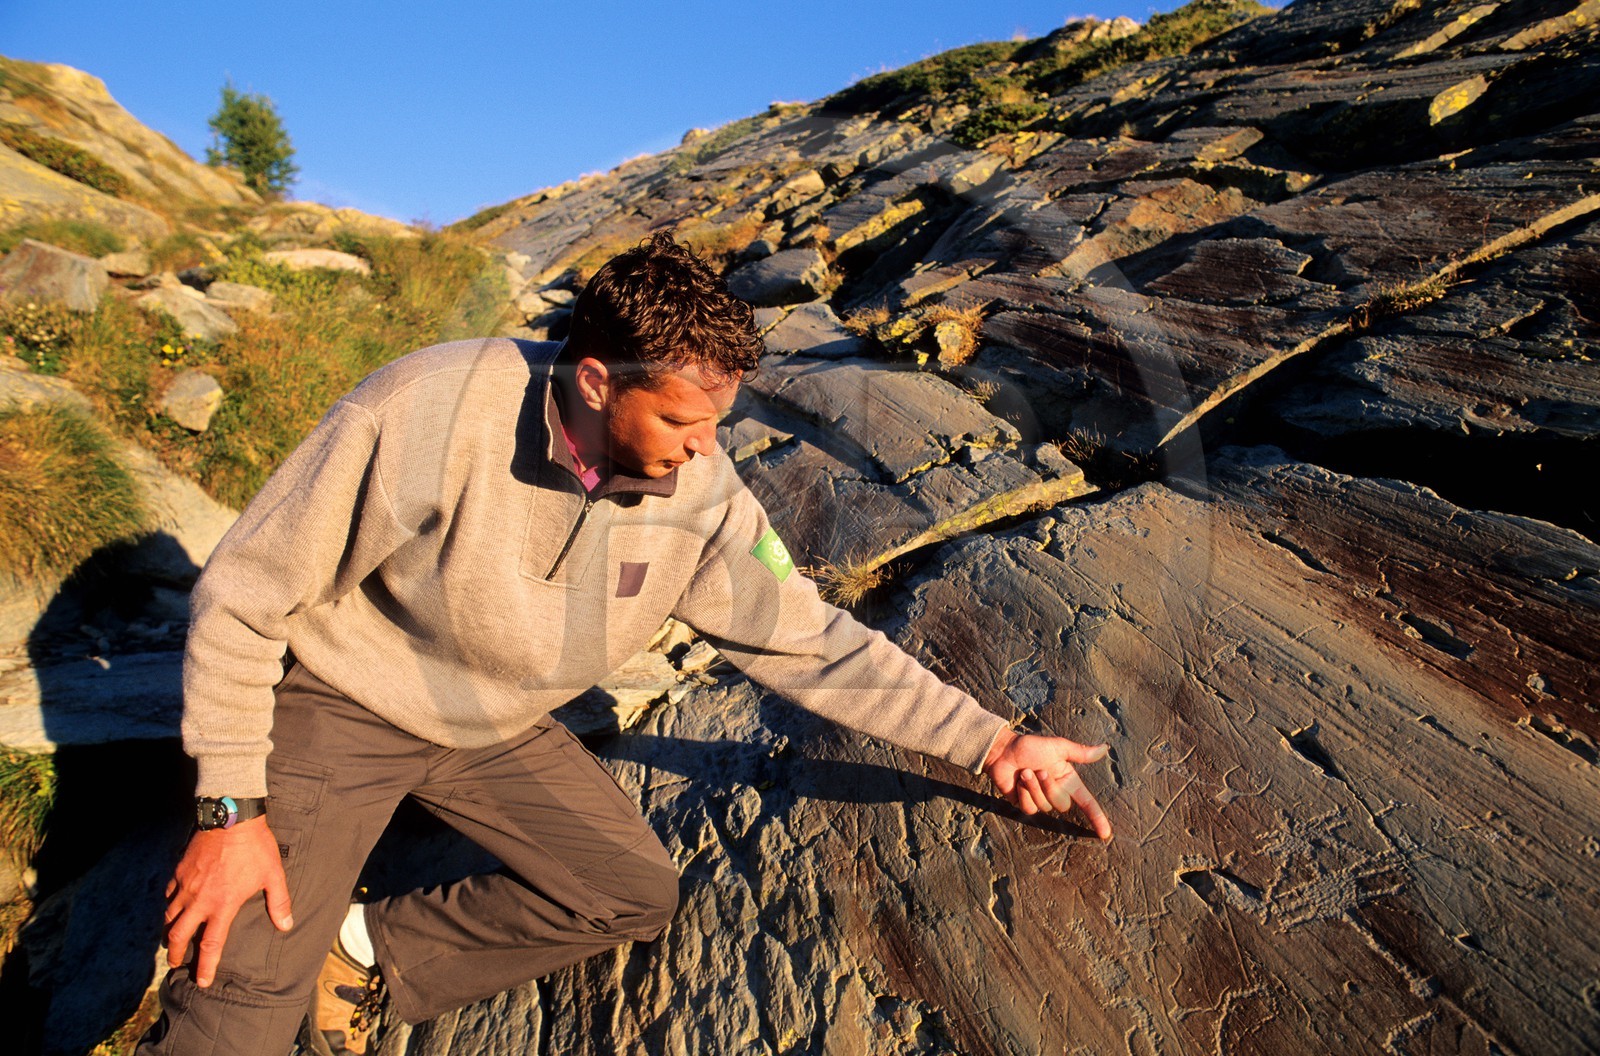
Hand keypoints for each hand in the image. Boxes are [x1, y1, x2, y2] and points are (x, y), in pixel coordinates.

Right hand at [163, 815, 293, 986]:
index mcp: (223, 905)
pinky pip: (168, 894)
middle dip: (176, 954)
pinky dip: (168, 905)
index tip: (202, 982)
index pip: (211, 945)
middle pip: (179, 936)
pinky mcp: (180, 872)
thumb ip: (279, 902)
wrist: (231, 820)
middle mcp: (199, 900)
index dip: (206, 966)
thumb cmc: (255, 848)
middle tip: (176, 965)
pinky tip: (172, 907)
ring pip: (169, 916)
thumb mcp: (273, 875)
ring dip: (169, 932)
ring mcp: (186, 886)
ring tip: (171, 941)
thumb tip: (286, 925)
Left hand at [983, 728, 1113, 840]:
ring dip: (1034, 787)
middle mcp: (1057, 792)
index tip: (1105, 834)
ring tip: (1025, 772)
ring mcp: (1040, 800)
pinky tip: (1018, 782)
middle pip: (1062, 805)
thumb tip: (1104, 748)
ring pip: (1044, 807)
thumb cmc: (1031, 747)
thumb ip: (1080, 752)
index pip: (1087, 803)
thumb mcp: (1058, 747)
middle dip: (1050, 788)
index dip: (1097, 818)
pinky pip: (1030, 808)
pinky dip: (1024, 794)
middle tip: (1039, 770)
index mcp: (1068, 780)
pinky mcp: (1025, 804)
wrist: (1004, 750)